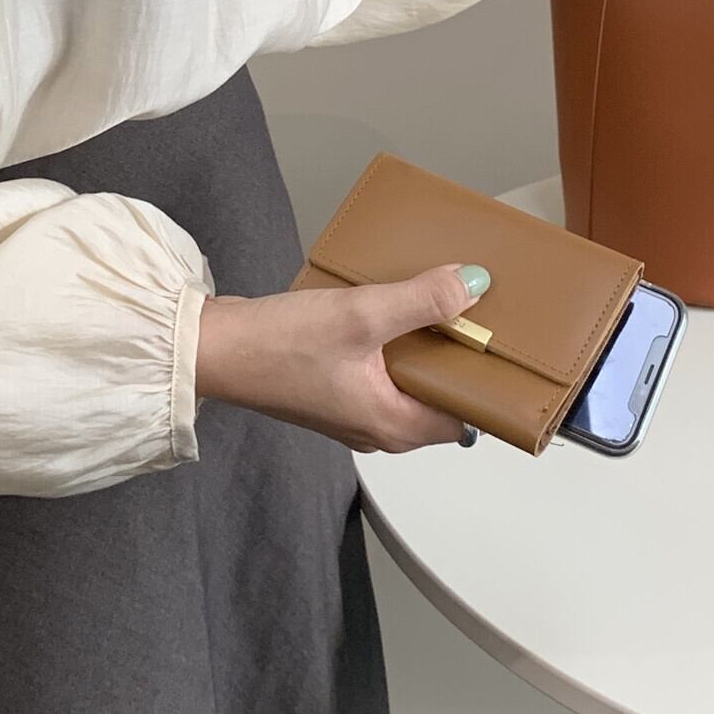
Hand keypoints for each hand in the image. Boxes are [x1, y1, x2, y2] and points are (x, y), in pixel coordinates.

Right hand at [194, 264, 486, 452]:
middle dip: (457, 354)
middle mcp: (378, 428)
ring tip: (432, 300)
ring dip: (423, 343)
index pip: (468, 415)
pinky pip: (383, 369)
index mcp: (395, 426)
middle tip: (471, 308)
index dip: (487, 380)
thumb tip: (473, 285)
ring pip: (411, 380)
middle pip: (441, 395)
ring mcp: (355, 411)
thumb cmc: (276, 346)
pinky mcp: (335, 390)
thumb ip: (422, 300)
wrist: (213, 349)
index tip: (500, 342)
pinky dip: (393, 342)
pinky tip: (388, 307)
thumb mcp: (361, 315)